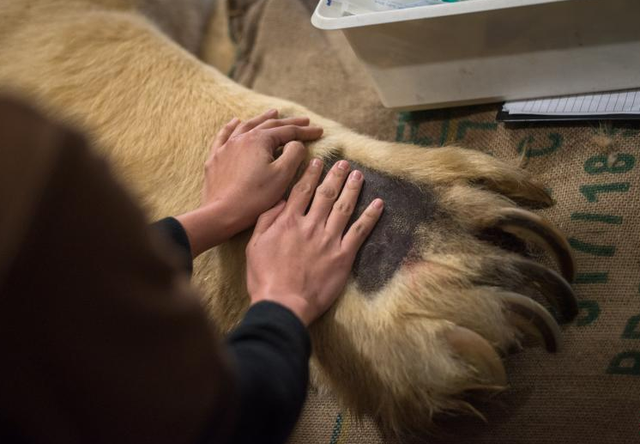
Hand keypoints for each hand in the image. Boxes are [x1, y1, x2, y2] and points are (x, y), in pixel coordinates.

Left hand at [176, 109, 322, 256]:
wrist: (222, 213)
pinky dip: (232, 126)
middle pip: (269, 125)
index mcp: (259, 140)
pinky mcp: (216, 158)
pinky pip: (224, 135)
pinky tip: (236, 121)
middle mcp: (242, 138)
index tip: (320, 131)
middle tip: (304, 121)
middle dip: (289, 123)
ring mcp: (226, 147)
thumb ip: (294, 154)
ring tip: (273, 112)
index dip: (305, 131)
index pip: (288, 131)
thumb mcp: (282, 175)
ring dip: (263, 118)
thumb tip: (297, 143)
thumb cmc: (255, 196)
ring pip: (247, 126)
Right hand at [246, 159, 383, 325]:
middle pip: (326, 194)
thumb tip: (280, 201)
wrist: (283, 304)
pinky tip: (379, 203)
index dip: (311, 174)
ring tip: (358, 175)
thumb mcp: (254, 245)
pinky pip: (360, 231)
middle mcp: (311, 225)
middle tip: (343, 163)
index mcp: (288, 221)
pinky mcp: (343, 256)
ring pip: (344, 207)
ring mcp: (329, 239)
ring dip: (352, 188)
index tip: (318, 162)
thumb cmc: (265, 278)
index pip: (302, 190)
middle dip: (335, 176)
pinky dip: (370, 216)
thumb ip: (266, 220)